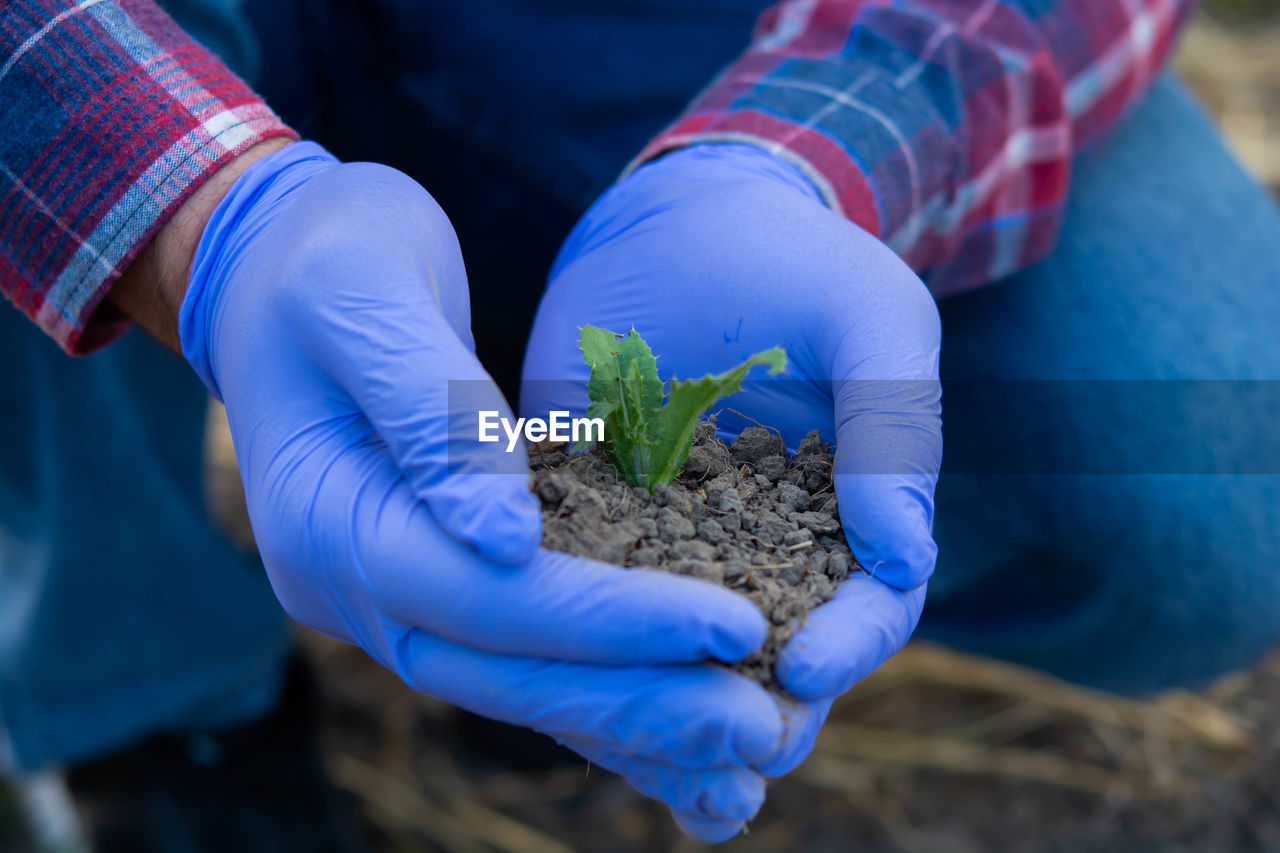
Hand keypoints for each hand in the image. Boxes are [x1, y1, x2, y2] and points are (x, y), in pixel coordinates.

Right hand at [177, 142, 797, 834]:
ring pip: (522, 685)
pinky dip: (607, 692)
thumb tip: (505, 541)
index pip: (486, 599)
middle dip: (640, 700)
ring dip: (636, 719)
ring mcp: (391, 596)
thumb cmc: (324, 260)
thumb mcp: (363, 297)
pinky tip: (688, 719)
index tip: (733, 625)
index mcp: (330, 522)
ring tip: (751, 743)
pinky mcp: (439, 581)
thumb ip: (433, 414)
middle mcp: (354, 587)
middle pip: (509, 673)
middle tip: (763, 727)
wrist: (277, 267)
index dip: (611, 621)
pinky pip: (527, 655)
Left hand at [522, 143, 941, 793]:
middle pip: (769, 656)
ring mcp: (670, 539)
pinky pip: (583, 595)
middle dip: (754, 716)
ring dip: (666, 716)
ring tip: (656, 775)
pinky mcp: (587, 518)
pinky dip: (574, 650)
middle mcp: (760, 544)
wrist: (674, 218)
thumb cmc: (791, 259)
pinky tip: (549, 690)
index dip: (851, 646)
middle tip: (729, 758)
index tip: (807, 669)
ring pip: (672, 649)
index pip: (870, 603)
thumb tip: (904, 553)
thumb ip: (895, 423)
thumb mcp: (868, 314)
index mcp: (848, 511)